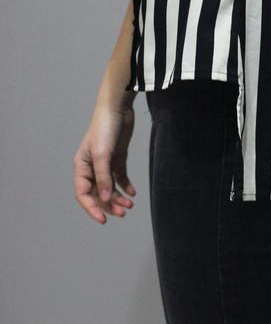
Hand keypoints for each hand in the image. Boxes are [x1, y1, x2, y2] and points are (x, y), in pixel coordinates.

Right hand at [73, 104, 136, 224]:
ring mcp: (105, 163)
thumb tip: (103, 199)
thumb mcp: (103, 154)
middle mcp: (91, 167)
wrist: (118, 107)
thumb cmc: (105, 128)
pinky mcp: (117, 157)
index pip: (83, 194)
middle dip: (109, 205)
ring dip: (118, 197)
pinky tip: (132, 193)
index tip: (104, 219)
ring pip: (109, 187)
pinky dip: (125, 186)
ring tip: (130, 205)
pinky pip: (119, 177)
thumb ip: (103, 177)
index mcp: (81, 166)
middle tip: (123, 212)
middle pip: (98, 193)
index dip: (92, 208)